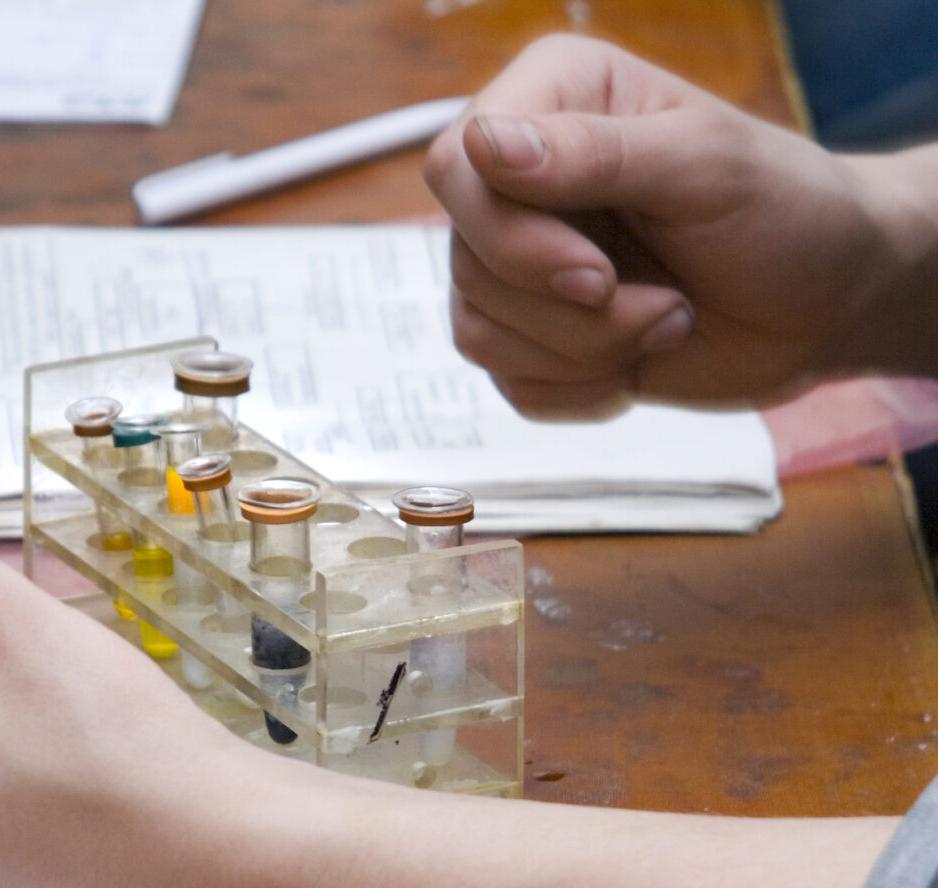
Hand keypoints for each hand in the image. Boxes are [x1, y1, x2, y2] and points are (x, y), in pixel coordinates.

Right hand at [423, 34, 918, 417]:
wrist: (829, 302)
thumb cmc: (786, 212)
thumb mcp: (705, 166)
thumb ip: (595, 152)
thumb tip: (484, 145)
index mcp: (551, 100)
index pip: (457, 167)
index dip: (511, 237)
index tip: (597, 275)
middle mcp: (518, 179)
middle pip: (468, 262)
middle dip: (574, 311)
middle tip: (669, 303)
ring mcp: (517, 260)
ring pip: (479, 331)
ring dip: (588, 351)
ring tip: (670, 320)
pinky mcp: (529, 333)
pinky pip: (507, 382)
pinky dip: (581, 389)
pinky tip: (641, 359)